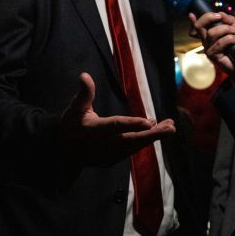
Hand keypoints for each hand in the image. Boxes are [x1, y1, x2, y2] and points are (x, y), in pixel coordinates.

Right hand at [60, 72, 174, 163]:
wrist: (63, 150)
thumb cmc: (71, 124)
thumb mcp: (74, 108)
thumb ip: (83, 93)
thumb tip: (84, 75)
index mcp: (94, 131)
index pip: (116, 127)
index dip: (132, 124)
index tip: (149, 121)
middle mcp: (104, 145)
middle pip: (131, 140)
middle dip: (152, 135)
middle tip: (171, 128)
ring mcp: (109, 155)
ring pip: (135, 146)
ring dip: (153, 137)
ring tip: (170, 126)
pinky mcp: (113, 159)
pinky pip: (132, 150)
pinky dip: (145, 141)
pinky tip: (156, 130)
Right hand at [187, 11, 234, 74]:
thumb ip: (230, 21)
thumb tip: (221, 13)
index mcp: (210, 35)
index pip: (198, 26)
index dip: (193, 20)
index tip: (192, 14)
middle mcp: (206, 41)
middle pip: (199, 26)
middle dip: (209, 17)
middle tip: (219, 17)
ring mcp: (209, 48)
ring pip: (212, 33)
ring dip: (226, 29)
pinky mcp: (213, 55)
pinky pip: (219, 43)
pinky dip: (230, 38)